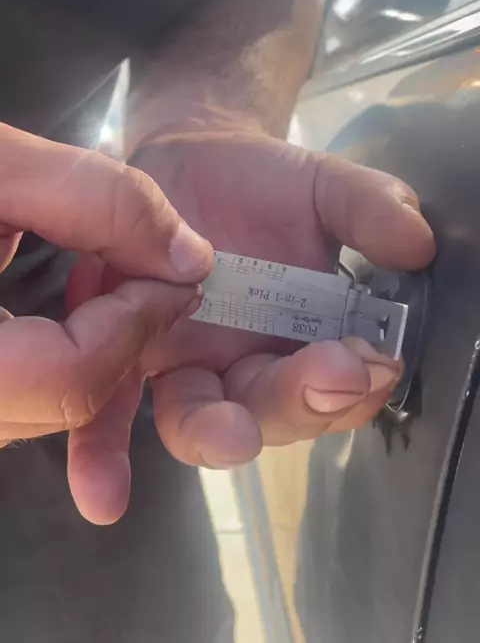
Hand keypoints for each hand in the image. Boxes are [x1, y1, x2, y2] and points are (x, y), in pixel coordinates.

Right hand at [0, 124, 211, 474]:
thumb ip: (97, 200)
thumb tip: (190, 257)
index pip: (70, 376)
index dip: (137, 322)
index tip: (171, 270)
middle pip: (59, 404)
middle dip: (125, 340)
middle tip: (155, 280)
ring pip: (37, 415)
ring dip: (95, 356)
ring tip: (115, 295)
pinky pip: (11, 405)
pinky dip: (56, 364)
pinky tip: (70, 321)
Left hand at [69, 131, 434, 522]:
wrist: (191, 158)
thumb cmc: (266, 185)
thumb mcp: (326, 191)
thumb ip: (369, 211)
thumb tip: (416, 241)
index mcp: (300, 343)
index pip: (335, 390)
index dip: (355, 386)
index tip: (374, 362)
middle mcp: (241, 367)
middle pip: (268, 412)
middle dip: (301, 402)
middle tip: (329, 377)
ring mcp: (180, 363)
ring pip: (194, 420)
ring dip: (214, 432)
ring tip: (230, 430)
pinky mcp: (121, 347)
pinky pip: (108, 404)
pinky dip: (103, 446)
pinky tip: (102, 484)